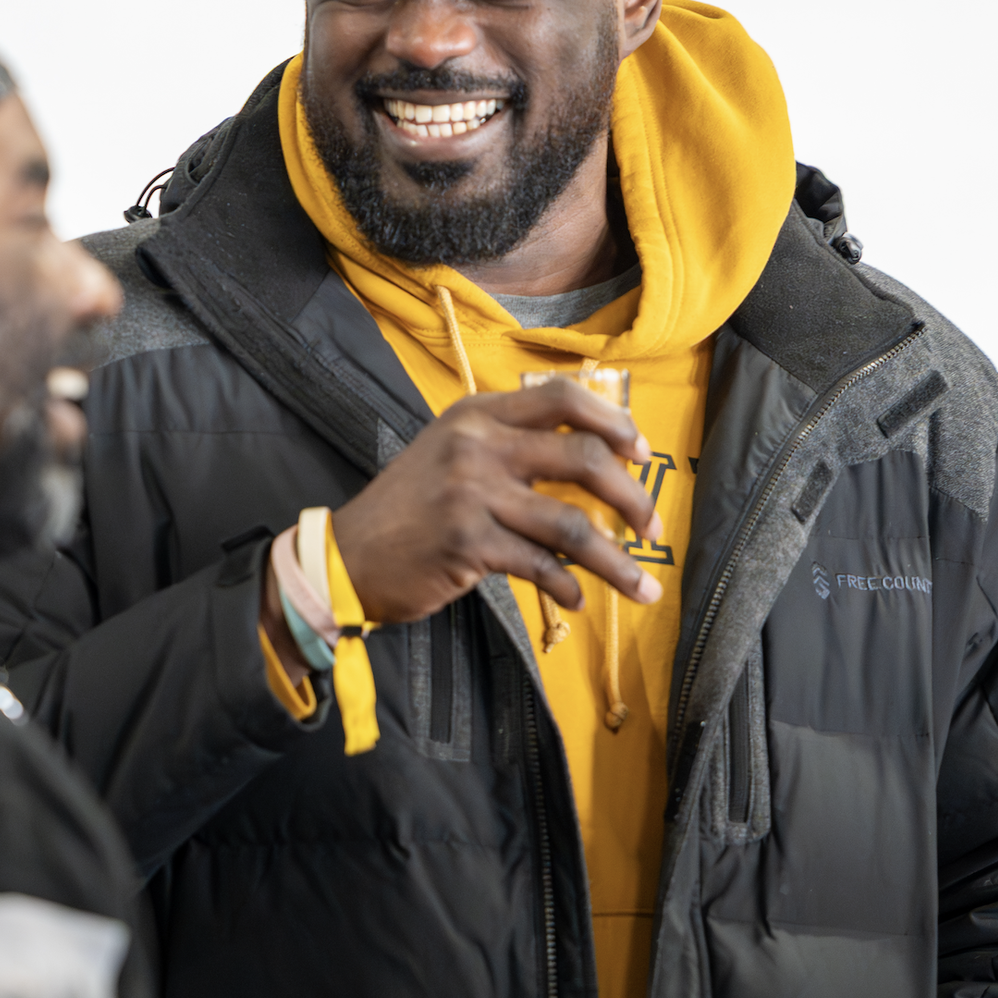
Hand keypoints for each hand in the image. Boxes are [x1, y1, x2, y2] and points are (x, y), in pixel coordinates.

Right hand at [328, 378, 662, 625]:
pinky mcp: (468, 543)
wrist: (345, 557)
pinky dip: (568, 587)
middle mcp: (477, 444)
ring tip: (642, 587)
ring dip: (617, 561)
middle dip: (633, 497)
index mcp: (479, 413)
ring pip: (573, 524)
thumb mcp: (451, 453)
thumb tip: (592, 460)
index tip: (642, 454)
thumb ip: (509, 445)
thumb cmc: (408, 510)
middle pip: (584, 458)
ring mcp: (472, 493)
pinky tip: (577, 599)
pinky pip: (541, 565)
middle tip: (652, 528)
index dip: (614, 424)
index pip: (563, 398)